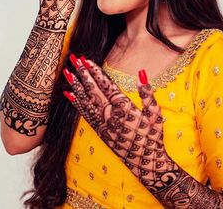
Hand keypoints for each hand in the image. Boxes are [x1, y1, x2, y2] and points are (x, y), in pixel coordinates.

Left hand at [63, 55, 177, 190]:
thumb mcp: (155, 114)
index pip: (106, 85)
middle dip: (82, 73)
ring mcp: (103, 124)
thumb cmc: (153, 137)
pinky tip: (69, 95)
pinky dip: (76, 104)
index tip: (86, 60)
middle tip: (73, 59)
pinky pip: (85, 115)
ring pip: (86, 101)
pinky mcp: (100, 132)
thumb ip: (147, 93)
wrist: (146, 163)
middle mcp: (110, 115)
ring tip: (66, 73)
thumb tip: (141, 72)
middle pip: (93, 90)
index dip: (95, 72)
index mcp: (124, 108)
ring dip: (76, 86)